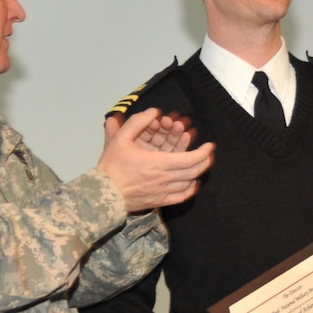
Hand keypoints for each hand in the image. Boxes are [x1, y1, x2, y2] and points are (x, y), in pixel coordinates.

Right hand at [98, 108, 214, 211]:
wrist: (103, 194)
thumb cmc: (111, 167)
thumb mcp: (120, 139)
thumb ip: (137, 122)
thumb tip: (153, 111)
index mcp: (157, 163)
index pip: (189, 159)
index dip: (203, 152)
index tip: (210, 146)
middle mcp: (164, 179)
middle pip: (193, 171)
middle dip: (205, 161)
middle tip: (209, 154)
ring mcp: (162, 192)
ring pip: (189, 184)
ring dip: (198, 174)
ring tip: (202, 165)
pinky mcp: (159, 201)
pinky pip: (180, 197)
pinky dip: (190, 190)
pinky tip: (192, 184)